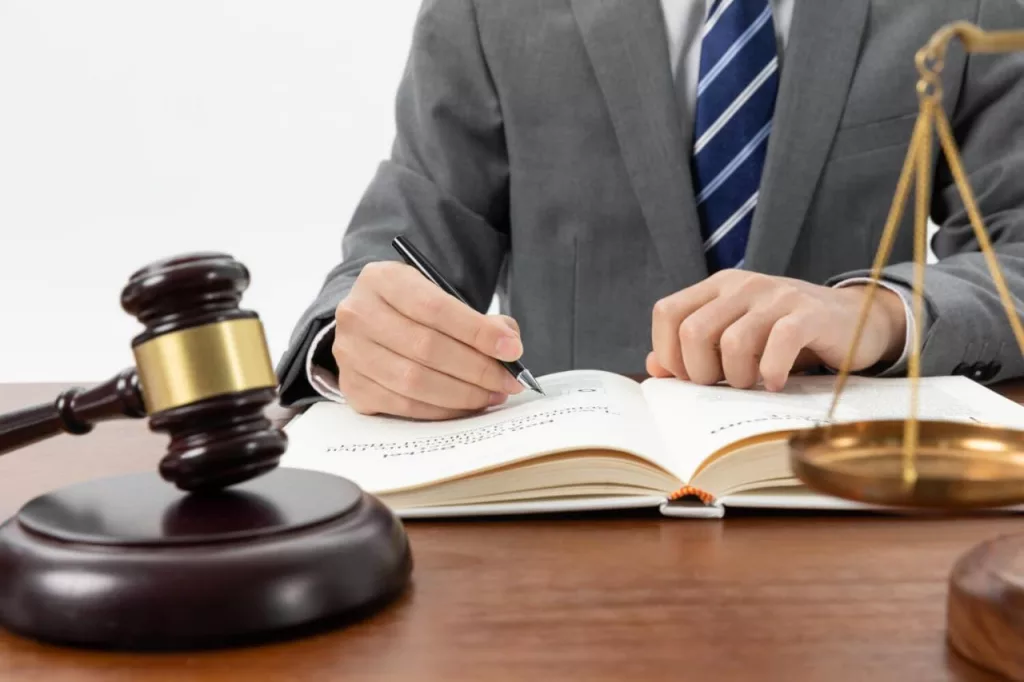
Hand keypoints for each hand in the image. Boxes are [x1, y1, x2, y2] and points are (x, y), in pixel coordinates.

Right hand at [332, 261, 524, 419]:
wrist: (369, 323)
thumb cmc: (410, 310)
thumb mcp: (438, 295)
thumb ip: (476, 318)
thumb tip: (508, 345)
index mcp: (382, 280)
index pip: (435, 308)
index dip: (477, 332)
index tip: (511, 349)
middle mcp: (358, 314)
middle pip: (426, 348)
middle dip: (477, 369)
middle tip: (508, 380)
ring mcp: (350, 353)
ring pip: (414, 381)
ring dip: (462, 394)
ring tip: (491, 394)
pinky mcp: (352, 386)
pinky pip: (404, 406)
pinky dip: (442, 410)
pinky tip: (465, 405)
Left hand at [647, 270, 907, 391]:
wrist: (855, 320)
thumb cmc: (784, 336)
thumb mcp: (735, 337)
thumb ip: (693, 350)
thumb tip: (654, 367)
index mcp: (718, 287)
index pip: (667, 313)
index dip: (670, 352)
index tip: (691, 376)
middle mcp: (743, 286)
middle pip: (693, 332)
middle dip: (701, 372)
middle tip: (724, 384)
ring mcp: (776, 297)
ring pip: (732, 342)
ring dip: (738, 377)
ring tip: (753, 383)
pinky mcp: (809, 315)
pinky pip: (778, 344)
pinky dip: (772, 373)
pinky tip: (776, 383)